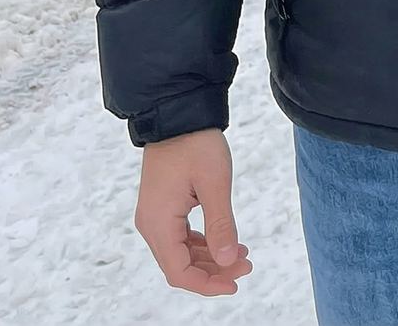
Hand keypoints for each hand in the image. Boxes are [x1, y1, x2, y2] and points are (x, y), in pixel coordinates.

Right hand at [135, 128, 251, 295]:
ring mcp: (155, 216)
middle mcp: (151, 225)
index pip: (179, 272)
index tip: (235, 284)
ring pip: (181, 252)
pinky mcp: (163, 207)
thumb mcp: (215, 183)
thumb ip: (221, 224)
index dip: (207, 284)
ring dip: (210, 257)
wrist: (179, 113)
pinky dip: (202, 242)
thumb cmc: (196, 143)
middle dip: (213, 270)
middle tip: (246, 265)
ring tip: (241, 254)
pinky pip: (180, 236)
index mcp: (158, 224)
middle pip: (180, 265)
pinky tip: (224, 241)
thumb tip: (228, 260)